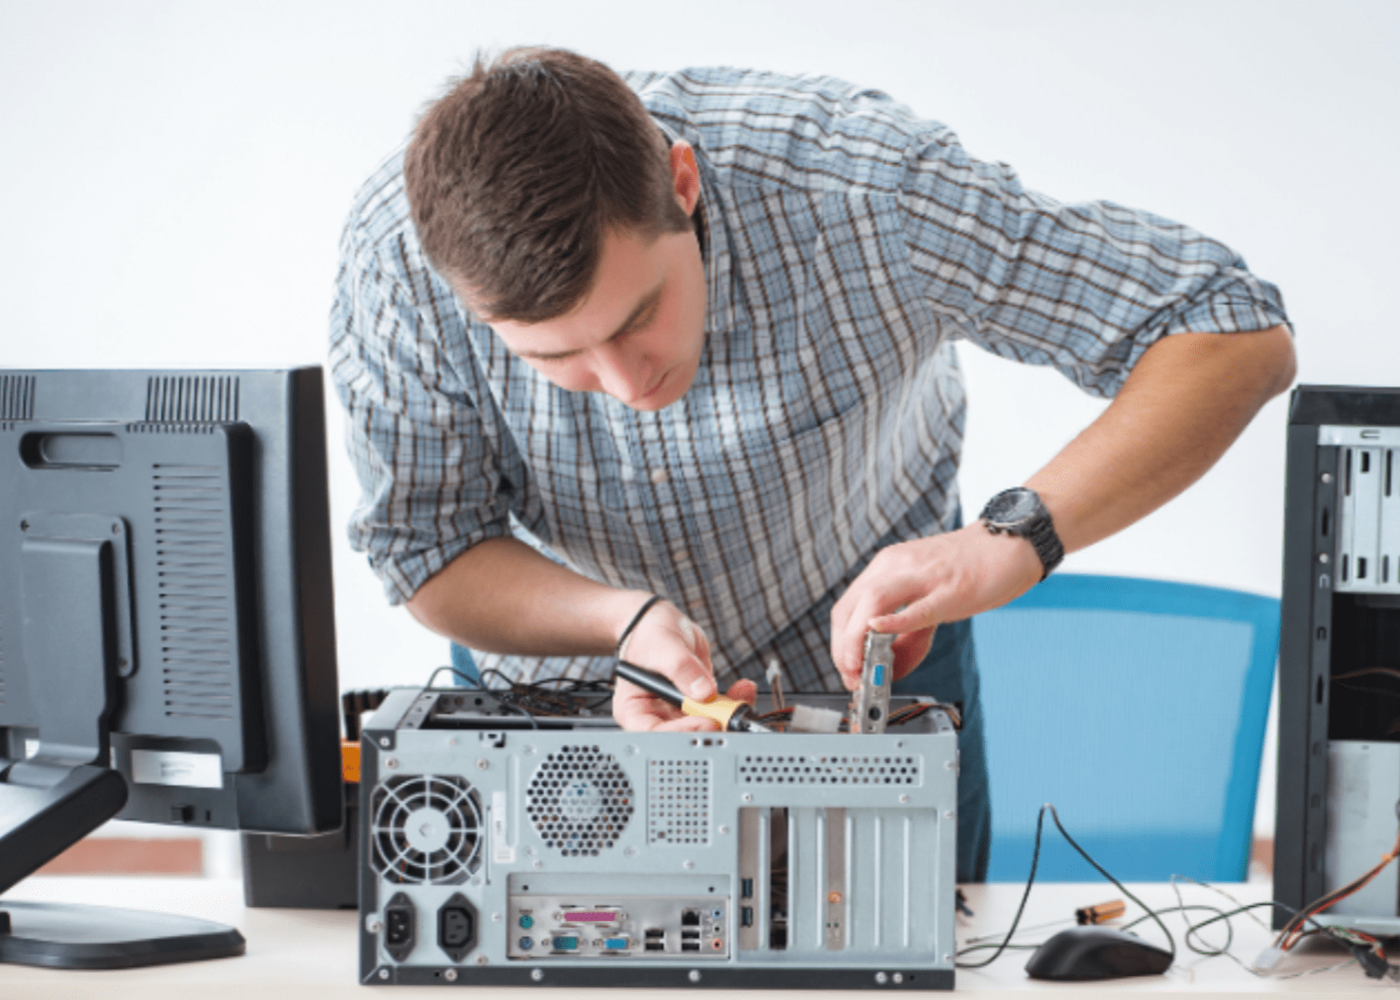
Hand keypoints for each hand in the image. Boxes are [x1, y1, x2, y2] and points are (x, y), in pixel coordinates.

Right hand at [611, 597, 757, 730]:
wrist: (662, 623)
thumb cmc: (648, 634)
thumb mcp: (662, 647)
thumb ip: (681, 668)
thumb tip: (703, 691)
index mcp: (634, 708)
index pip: (654, 732)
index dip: (680, 732)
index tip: (704, 721)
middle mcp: (656, 714)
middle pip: (683, 733)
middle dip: (709, 726)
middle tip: (727, 714)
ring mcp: (679, 710)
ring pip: (705, 724)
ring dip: (727, 714)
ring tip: (738, 697)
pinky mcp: (699, 702)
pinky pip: (719, 710)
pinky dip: (734, 702)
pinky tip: (742, 690)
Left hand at [830, 524, 1042, 688]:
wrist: (1010, 542)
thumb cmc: (969, 569)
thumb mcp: (926, 594)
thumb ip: (907, 628)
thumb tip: (893, 664)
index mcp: (887, 566)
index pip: (846, 607)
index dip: (839, 643)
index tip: (846, 668)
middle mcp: (897, 566)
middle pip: (850, 607)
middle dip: (843, 649)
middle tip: (852, 676)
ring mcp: (923, 576)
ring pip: (872, 603)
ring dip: (857, 642)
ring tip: (862, 668)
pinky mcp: (950, 589)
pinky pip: (917, 608)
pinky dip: (893, 622)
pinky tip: (879, 631)